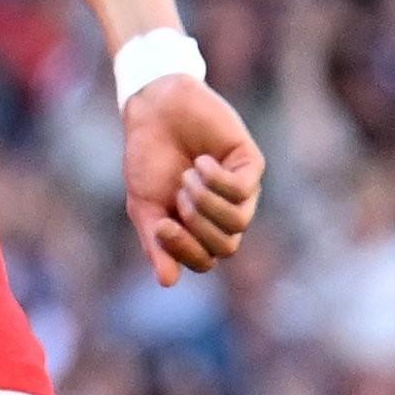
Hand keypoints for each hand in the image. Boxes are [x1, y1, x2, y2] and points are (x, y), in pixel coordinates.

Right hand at [122, 77, 263, 286]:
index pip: (205, 261)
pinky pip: (242, 189)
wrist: (154, 111)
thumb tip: (168, 282)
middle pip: (225, 246)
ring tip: (188, 175)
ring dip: (205, 201)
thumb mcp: (144, 206)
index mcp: (199, 228)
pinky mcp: (250, 163)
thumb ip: (156, 243)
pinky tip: (201, 160)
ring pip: (237, 221)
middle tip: (177, 194)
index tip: (162, 226)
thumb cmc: (148, 158)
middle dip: (196, 225)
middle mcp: (224, 213)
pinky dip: (215, 178)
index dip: (184, 250)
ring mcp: (241, 190)